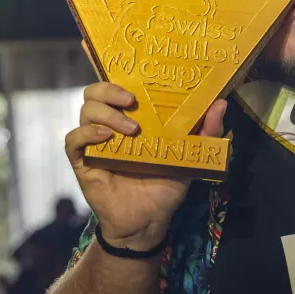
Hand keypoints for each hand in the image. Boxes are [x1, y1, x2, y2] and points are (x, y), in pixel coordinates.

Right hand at [64, 82, 226, 250]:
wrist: (150, 220)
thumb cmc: (167, 184)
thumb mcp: (192, 155)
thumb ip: (207, 130)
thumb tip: (221, 104)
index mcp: (133, 117)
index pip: (119, 85)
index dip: (121, 74)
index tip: (138, 73)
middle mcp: (111, 124)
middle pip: (95, 92)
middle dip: (110, 90)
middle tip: (132, 101)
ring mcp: (95, 142)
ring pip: (85, 110)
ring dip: (107, 114)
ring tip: (131, 130)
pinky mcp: (83, 162)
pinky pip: (73, 140)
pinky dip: (86, 134)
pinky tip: (105, 139)